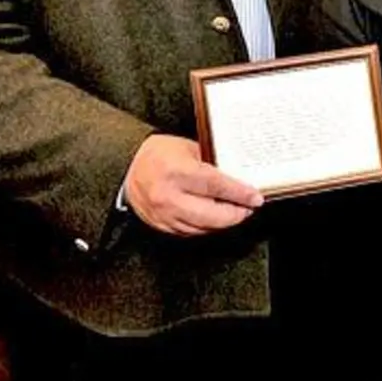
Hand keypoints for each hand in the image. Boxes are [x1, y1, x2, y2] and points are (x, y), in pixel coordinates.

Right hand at [123, 135, 263, 236]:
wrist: (125, 169)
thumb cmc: (157, 155)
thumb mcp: (186, 148)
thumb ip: (212, 162)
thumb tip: (238, 175)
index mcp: (176, 172)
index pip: (216, 186)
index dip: (239, 193)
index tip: (255, 197)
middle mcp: (169, 196)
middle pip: (213, 214)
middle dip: (236, 213)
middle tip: (249, 206)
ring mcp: (164, 215)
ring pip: (204, 227)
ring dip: (224, 222)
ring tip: (236, 212)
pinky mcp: (162, 226)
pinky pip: (192, 232)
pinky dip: (208, 227)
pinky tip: (217, 219)